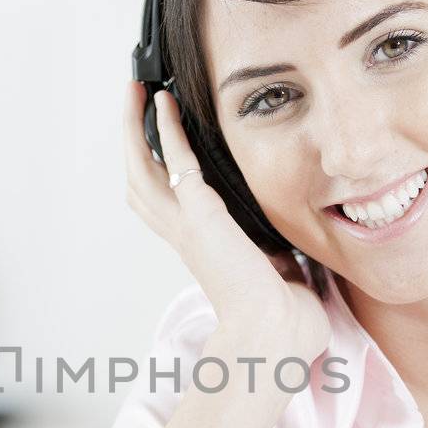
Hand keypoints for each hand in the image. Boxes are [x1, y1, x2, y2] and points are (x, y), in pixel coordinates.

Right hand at [122, 81, 329, 363]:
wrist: (275, 334)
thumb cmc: (281, 318)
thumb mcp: (278, 269)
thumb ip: (275, 248)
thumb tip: (294, 241)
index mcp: (199, 247)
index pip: (162, 202)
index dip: (153, 168)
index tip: (156, 137)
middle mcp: (182, 235)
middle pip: (138, 180)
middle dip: (132, 139)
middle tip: (133, 102)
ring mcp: (186, 226)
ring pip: (141, 168)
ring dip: (136, 128)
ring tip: (137, 92)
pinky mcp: (200, 216)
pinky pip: (176, 163)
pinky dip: (168, 130)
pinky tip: (164, 104)